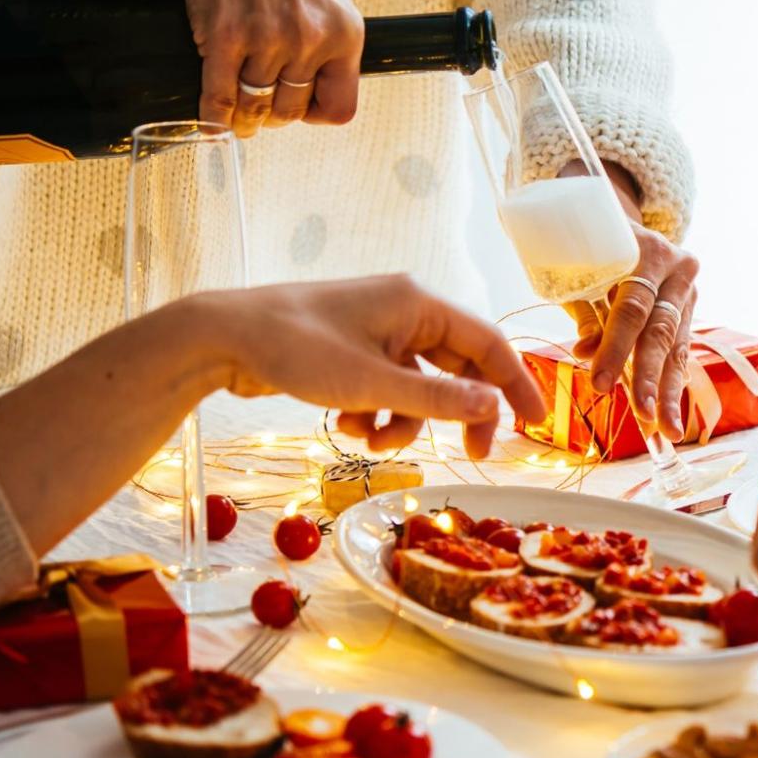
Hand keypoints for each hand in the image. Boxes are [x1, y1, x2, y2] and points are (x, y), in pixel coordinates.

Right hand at [157, 0, 365, 137]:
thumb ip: (330, 43)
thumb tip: (319, 94)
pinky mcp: (225, 37)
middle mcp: (311, 38)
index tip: (299, 107)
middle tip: (258, 103)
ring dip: (242, 117)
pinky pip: (219, 99)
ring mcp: (268, 39)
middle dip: (272, 113)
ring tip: (236, 113)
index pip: (340, 108)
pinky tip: (211, 122)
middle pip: (290, 112)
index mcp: (345, 32)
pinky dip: (213, 118)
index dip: (315, 115)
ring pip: (254, 108)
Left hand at [193, 275, 545, 457]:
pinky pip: (388, 388)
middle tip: (472, 455)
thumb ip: (437, 398)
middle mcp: (405, 311)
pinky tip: (344, 422)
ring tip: (371, 440)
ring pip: (419, 385)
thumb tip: (492, 408)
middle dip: (457, 413)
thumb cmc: (296, 349)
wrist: (221, 338)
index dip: (517, 383)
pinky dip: (376, 412)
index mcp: (419, 303)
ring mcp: (378, 330)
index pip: (489, 343)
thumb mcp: (372, 383)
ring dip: (405, 421)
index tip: (536, 424)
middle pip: (458, 368)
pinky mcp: (353, 351)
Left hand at [558, 162, 698, 431]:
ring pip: (678, 346)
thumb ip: (586, 310)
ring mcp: (688, 290)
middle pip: (661, 330)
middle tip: (642, 415)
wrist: (622, 223)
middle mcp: (677, 269)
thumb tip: (584, 353)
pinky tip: (671, 415)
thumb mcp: (582, 272)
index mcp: (646, 251)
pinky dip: (672, 383)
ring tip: (667, 429)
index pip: (633, 307)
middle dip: (649, 377)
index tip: (600, 383)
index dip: (616, 347)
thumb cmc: (591, 249)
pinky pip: (681, 350)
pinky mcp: (690, 309)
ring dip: (669, 391)